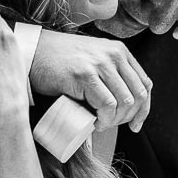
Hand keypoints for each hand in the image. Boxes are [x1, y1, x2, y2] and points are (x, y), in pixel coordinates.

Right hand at [33, 28, 154, 132]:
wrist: (32, 52)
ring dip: (114, 120)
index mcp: (120, 51)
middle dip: (127, 118)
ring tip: (99, 124)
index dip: (143, 110)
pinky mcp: (85, 75)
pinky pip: (107, 105)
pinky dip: (103, 120)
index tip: (135, 125)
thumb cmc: (60, 61)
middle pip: (137, 95)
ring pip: (124, 102)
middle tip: (110, 125)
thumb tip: (125, 106)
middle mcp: (114, 55)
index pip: (145, 84)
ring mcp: (100, 64)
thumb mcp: (94, 60)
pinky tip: (94, 123)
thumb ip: (111, 73)